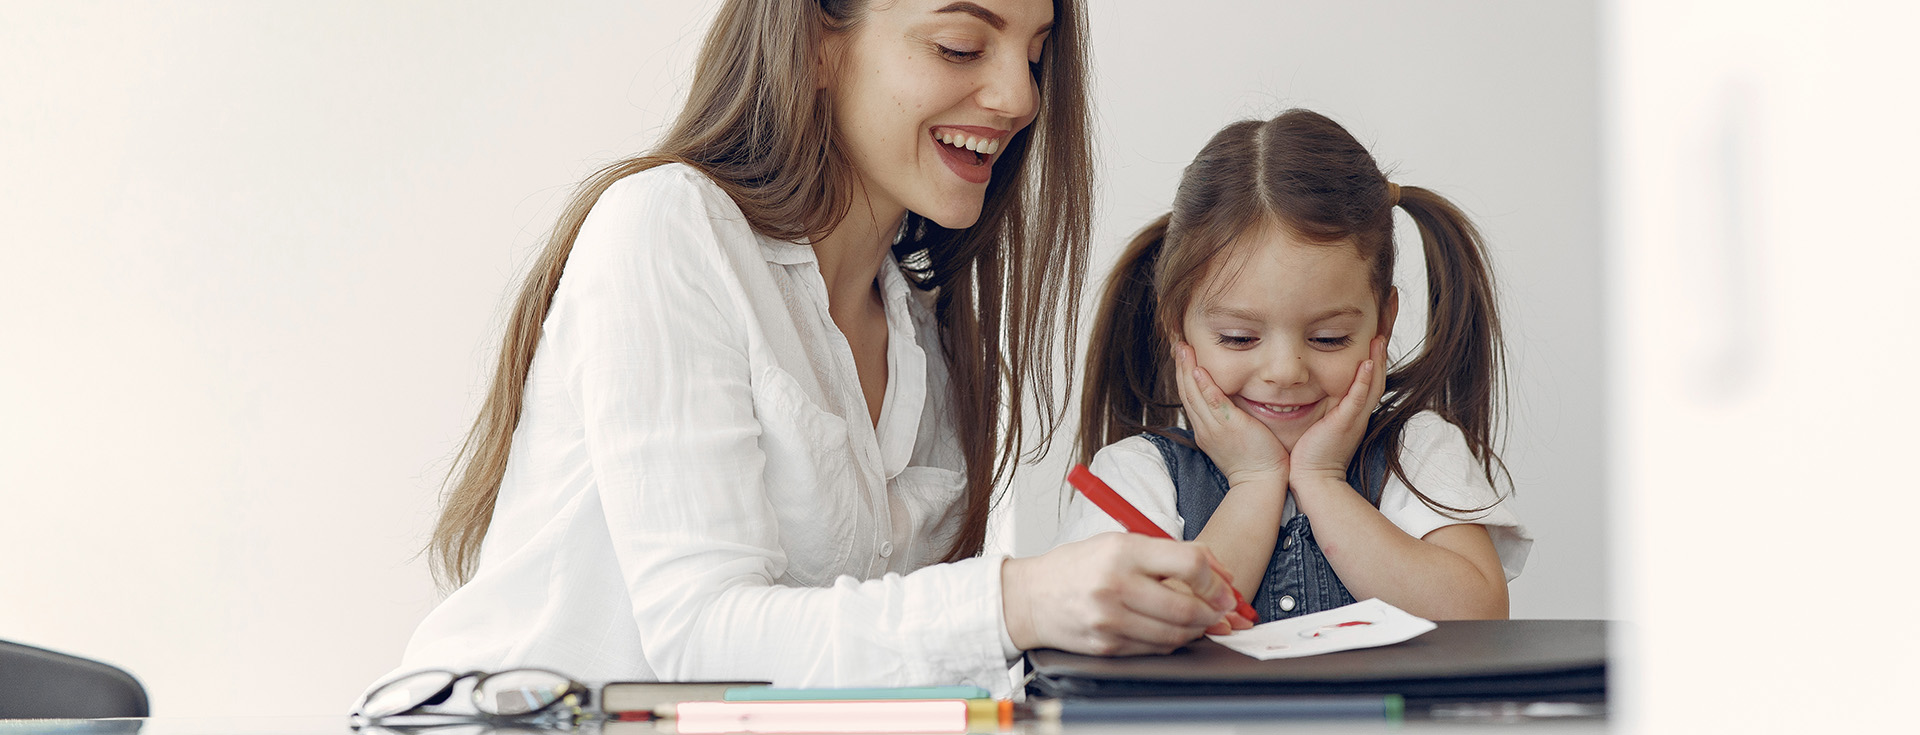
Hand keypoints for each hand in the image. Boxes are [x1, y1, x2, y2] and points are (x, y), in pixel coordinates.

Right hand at [1002, 533, 1239, 654]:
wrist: (1031, 597)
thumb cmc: (1077, 566)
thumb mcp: (1119, 542)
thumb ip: (1168, 552)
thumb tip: (1218, 571)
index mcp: (1122, 552)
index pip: (1188, 564)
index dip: (1216, 579)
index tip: (1225, 587)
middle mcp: (1116, 586)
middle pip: (1187, 607)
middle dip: (1214, 612)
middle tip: (1222, 610)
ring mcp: (1110, 620)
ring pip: (1176, 634)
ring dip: (1197, 629)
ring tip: (1200, 619)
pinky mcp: (1107, 645)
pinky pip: (1156, 648)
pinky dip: (1172, 641)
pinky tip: (1172, 630)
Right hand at [1173, 342, 1289, 489]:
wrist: (1261, 482)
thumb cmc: (1255, 462)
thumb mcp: (1235, 438)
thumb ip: (1230, 419)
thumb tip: (1232, 405)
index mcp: (1205, 429)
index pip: (1189, 397)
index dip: (1184, 375)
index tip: (1183, 356)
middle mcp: (1204, 427)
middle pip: (1186, 392)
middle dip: (1181, 366)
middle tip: (1177, 343)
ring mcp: (1214, 427)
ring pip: (1194, 394)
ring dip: (1187, 369)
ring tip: (1183, 348)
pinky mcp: (1229, 426)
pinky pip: (1212, 402)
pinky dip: (1204, 386)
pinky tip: (1199, 370)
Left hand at [1288, 336, 1386, 485]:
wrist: (1313, 480)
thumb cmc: (1310, 454)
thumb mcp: (1320, 424)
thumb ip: (1322, 407)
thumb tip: (1310, 389)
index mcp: (1354, 412)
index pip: (1368, 379)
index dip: (1374, 357)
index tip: (1376, 333)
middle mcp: (1359, 413)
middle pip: (1377, 376)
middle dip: (1382, 350)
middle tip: (1386, 326)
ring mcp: (1354, 418)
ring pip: (1373, 384)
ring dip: (1378, 359)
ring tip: (1380, 335)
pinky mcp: (1344, 424)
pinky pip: (1358, 399)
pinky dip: (1364, 381)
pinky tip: (1367, 363)